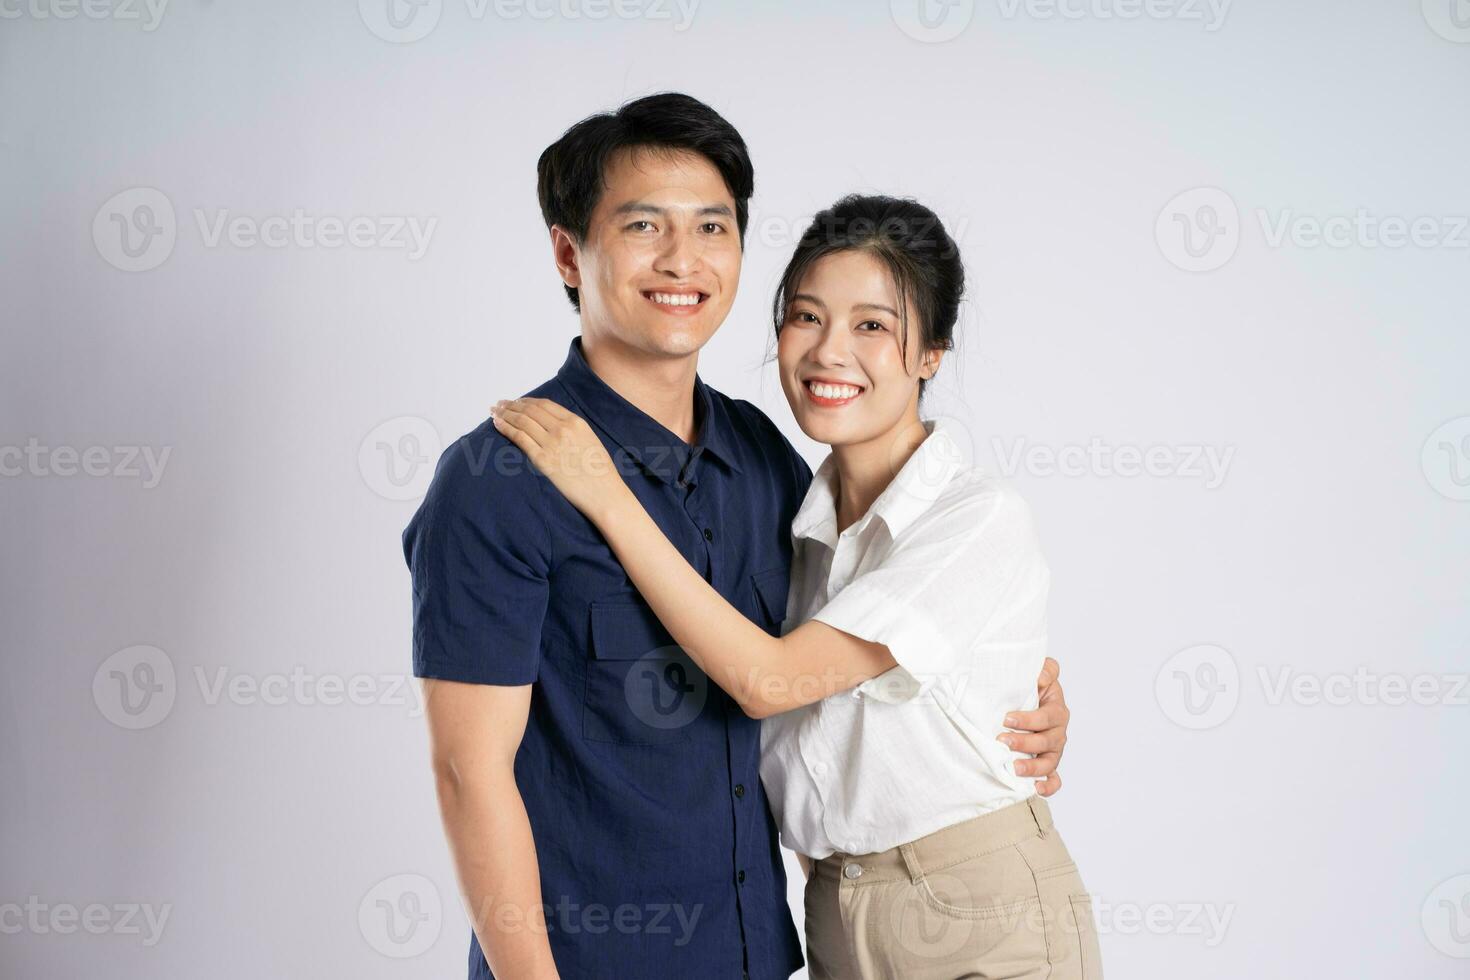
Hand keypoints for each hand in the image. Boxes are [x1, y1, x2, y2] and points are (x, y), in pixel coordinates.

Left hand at [491, 397, 626, 521]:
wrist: (604, 493)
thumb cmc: (600, 471)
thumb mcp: (590, 440)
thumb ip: (572, 429)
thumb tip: (551, 425)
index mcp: (575, 422)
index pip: (544, 405)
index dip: (527, 401)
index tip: (516, 401)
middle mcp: (562, 429)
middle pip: (530, 410)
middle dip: (512, 405)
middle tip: (500, 404)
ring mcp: (551, 444)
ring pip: (522, 421)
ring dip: (505, 414)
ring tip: (494, 412)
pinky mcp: (542, 460)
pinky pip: (519, 438)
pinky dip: (506, 428)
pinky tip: (497, 424)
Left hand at [997, 657, 1068, 796]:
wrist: (1025, 698)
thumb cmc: (1030, 686)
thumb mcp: (1039, 672)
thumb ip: (1046, 669)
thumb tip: (1041, 677)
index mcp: (1056, 709)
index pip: (1046, 717)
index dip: (1029, 719)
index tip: (1006, 719)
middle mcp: (1058, 731)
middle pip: (1047, 741)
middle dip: (1025, 743)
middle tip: (1002, 740)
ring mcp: (1054, 749)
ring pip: (1050, 762)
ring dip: (1033, 767)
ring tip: (1014, 767)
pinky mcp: (1049, 763)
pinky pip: (1055, 779)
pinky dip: (1048, 786)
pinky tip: (1036, 788)